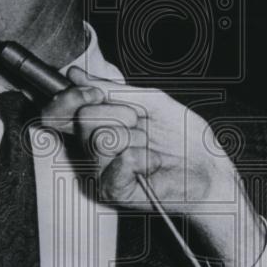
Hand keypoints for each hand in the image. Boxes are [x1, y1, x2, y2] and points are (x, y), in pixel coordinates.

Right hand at [41, 67, 266, 266]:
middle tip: (141, 125)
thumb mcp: (149, 101)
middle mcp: (94, 148)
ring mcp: (101, 170)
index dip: (69, 97)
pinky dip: (144, 157)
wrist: (208, 169)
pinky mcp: (114, 190)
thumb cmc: (184, 138)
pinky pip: (121, 159)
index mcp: (99, 124)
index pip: (58, 112)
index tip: (95, 92)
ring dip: (135, 136)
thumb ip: (112, 90)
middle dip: (120, 114)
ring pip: (100, 137)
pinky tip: (153, 164)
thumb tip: (75, 76)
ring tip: (150, 146)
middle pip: (83, 118)